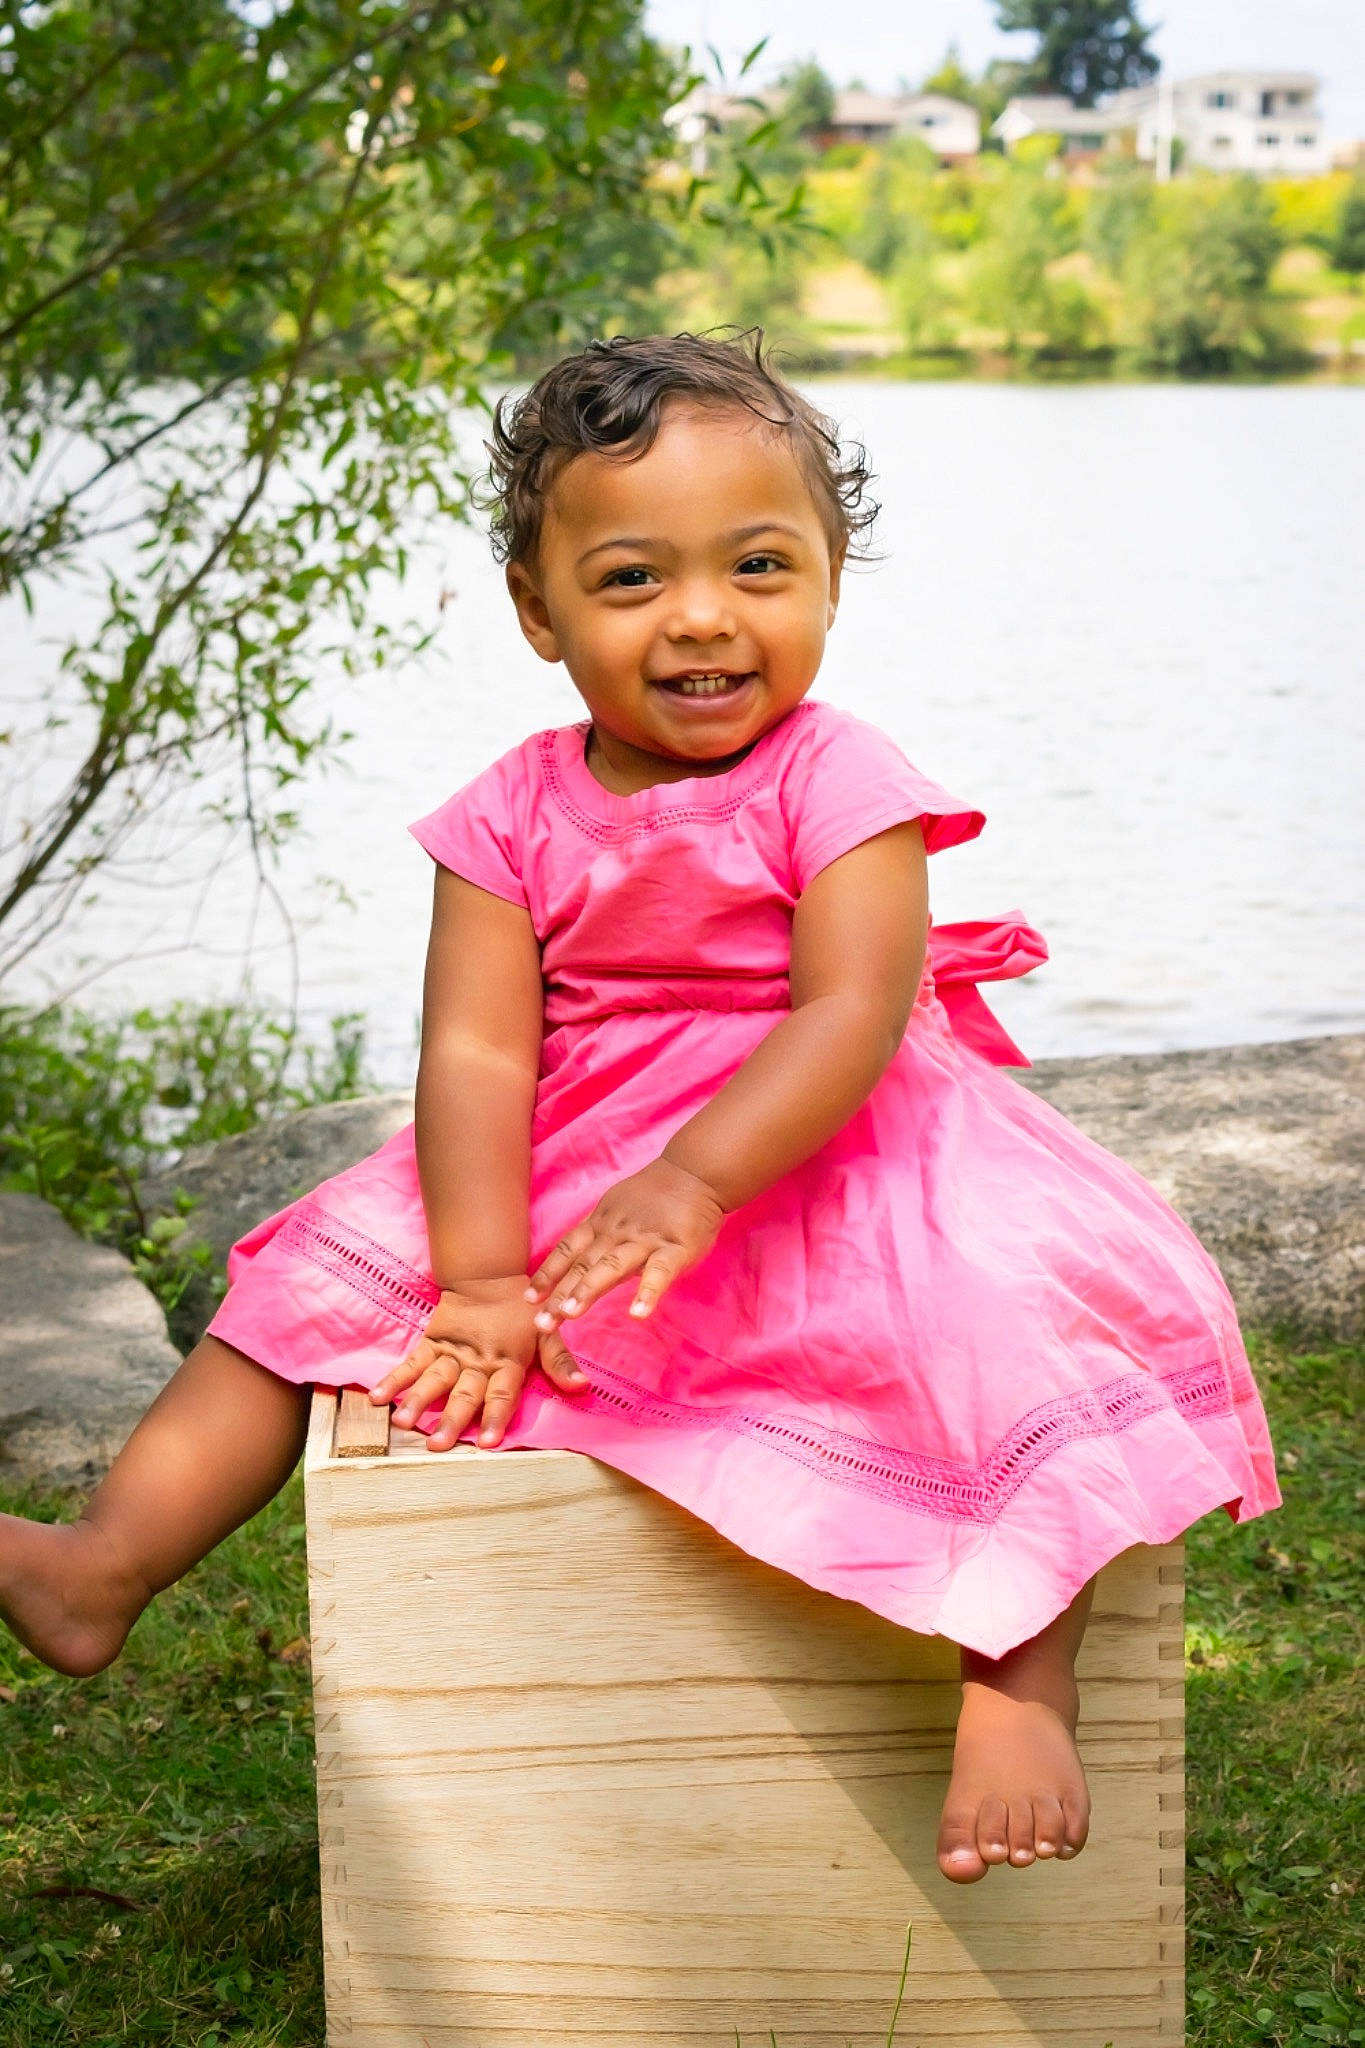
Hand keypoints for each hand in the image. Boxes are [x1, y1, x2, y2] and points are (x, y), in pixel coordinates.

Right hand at [369, 1275, 586, 1450]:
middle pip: (464, 1393)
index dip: (495, 1416)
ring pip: (434, 1380)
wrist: (489, 1275)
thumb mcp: (548, 1332)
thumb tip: (581, 1386)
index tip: (487, 1442)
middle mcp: (478, 1361)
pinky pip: (411, 1362)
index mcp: (507, 1361)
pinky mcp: (432, 1342)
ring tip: (404, 1422)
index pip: (502, 1393)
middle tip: (438, 1444)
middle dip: (451, 1419)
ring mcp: (452, 1352)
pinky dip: (395, 1379)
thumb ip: (560, 1362)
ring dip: (418, 1400)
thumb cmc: (522, 1311)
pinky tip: (379, 1398)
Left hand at [525, 1158, 724, 1329]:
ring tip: (570, 1314)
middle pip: (583, 1265)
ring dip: (589, 1289)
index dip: (548, 1274)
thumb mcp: (616, 1208)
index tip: (529, 1299)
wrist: (695, 1172)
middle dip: (560, 1293)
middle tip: (541, 1324)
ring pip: (612, 1266)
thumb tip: (575, 1264)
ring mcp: (645, 1240)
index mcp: (602, 1224)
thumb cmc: (655, 1196)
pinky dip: (648, 1292)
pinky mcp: (676, 1248)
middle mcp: (616, 1233)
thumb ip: (598, 1235)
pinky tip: (638, 1314)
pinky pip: (660, 1272)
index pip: (567, 1250)